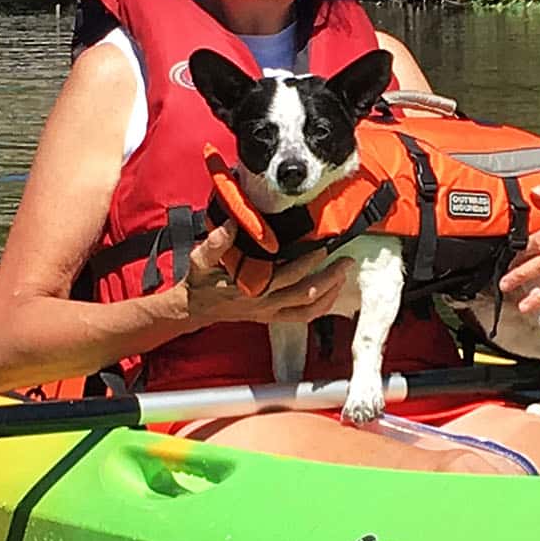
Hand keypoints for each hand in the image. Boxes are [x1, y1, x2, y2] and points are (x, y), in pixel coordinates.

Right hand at [179, 222, 349, 327]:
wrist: (194, 308)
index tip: (322, 244)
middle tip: (346, 259)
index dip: (308, 261)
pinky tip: (332, 292)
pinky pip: (303, 317)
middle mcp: (265, 303)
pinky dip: (321, 306)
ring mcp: (270, 312)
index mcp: (251, 288)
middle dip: (329, 276)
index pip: (287, 275)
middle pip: (306, 293)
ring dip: (330, 292)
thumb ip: (216, 242)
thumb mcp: (200, 259)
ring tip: (343, 273)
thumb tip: (233, 223)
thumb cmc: (200, 281)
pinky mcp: (272, 317)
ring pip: (309, 308)